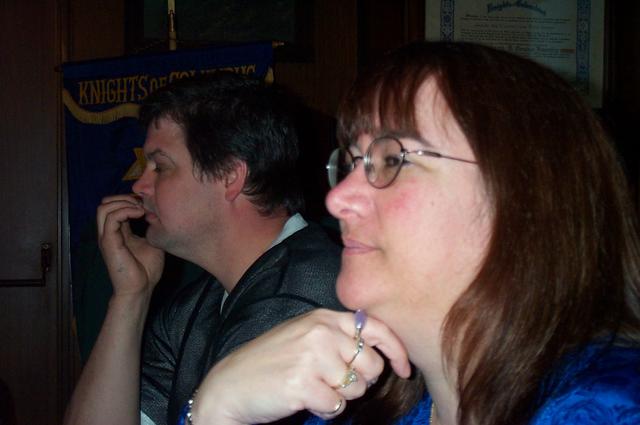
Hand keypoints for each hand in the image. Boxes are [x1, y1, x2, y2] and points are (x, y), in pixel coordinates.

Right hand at [97, 194, 164, 296]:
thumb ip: (151, 228)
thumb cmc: (146, 270)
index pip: (115, 207)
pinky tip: (140, 214)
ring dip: (124, 203)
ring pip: (103, 207)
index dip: (129, 200)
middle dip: (124, 197)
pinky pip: (111, 218)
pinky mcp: (109, 242)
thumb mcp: (152, 242)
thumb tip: (156, 214)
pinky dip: (125, 211)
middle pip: (105, 203)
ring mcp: (107, 237)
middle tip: (142, 204)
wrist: (140, 289)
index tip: (147, 203)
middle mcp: (109, 233)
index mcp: (118, 232)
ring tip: (140, 209)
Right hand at [191, 309, 410, 424]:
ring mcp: (313, 357)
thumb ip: (338, 337)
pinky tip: (303, 399)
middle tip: (333, 383)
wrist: (230, 384)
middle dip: (360, 381)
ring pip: (357, 388)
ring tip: (312, 388)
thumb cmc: (271, 362)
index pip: (375, 328)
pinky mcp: (304, 384)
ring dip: (340, 397)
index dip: (396, 350)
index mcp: (324, 318)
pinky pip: (337, 406)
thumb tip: (381, 355)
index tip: (403, 368)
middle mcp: (321, 332)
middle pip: (372, 365)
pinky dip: (324, 409)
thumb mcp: (304, 335)